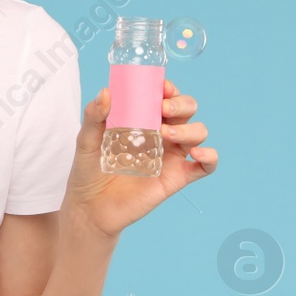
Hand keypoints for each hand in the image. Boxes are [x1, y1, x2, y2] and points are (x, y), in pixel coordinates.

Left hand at [63, 79, 216, 241]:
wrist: (91, 208)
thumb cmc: (89, 171)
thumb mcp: (86, 140)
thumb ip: (94, 116)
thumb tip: (106, 92)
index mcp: (144, 119)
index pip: (165, 97)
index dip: (169, 89)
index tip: (162, 87)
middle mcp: (162, 134)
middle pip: (187, 110)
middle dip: (182, 104)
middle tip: (164, 109)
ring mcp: (172, 155)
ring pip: (199, 132)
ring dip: (190, 128)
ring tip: (167, 134)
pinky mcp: (177, 177)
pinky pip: (205, 166)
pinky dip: (209, 157)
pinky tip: (198, 154)